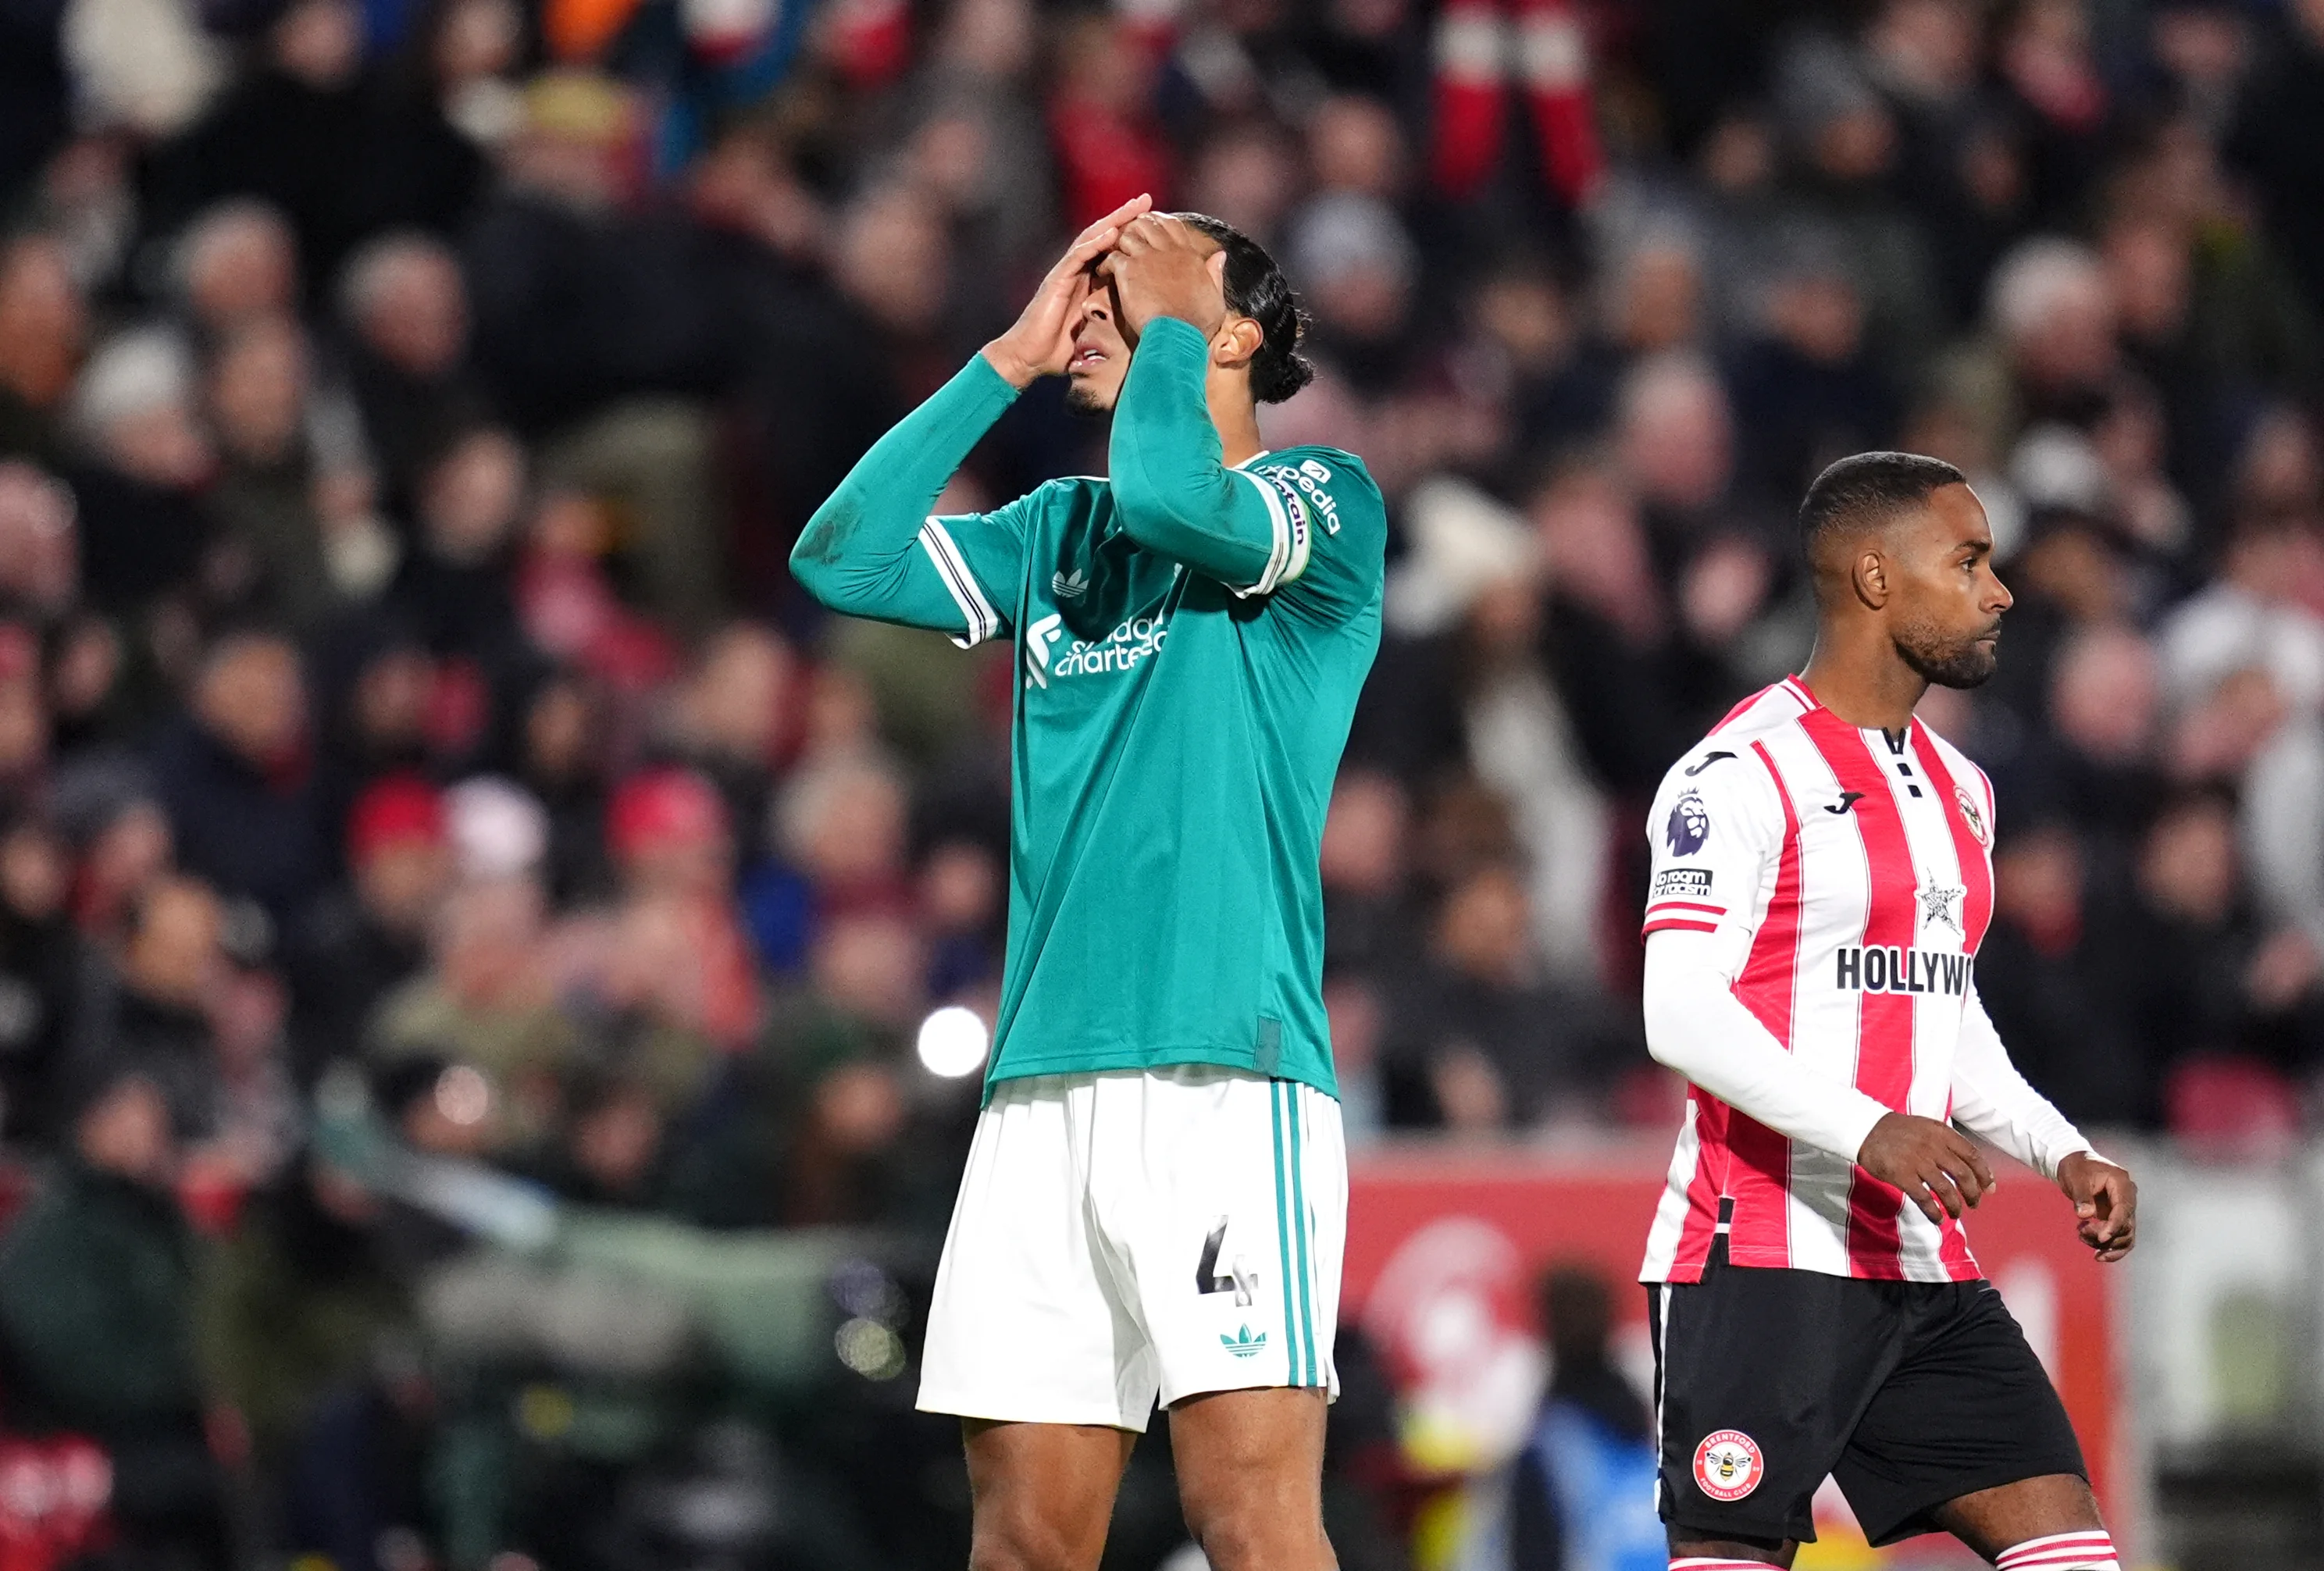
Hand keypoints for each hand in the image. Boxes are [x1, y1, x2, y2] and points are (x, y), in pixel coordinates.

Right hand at [981, 193, 1152, 388]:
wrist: (1030, 358)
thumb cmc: (1060, 349)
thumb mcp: (1095, 329)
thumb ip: (1110, 317)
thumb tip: (1140, 322)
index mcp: (1087, 280)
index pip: (1111, 249)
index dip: (1130, 234)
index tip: (1153, 222)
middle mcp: (1076, 271)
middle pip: (1102, 236)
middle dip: (1124, 217)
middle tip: (1146, 200)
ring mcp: (1065, 273)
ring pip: (1091, 239)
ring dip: (1112, 221)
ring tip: (1133, 208)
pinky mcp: (1056, 280)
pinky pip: (1077, 256)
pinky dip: (1095, 243)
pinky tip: (1112, 233)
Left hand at [1098, 213, 1228, 340]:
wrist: (1177, 337)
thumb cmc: (1198, 324)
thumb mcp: (1215, 298)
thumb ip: (1215, 274)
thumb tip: (1220, 256)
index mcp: (1189, 255)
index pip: (1173, 225)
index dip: (1160, 223)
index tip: (1151, 230)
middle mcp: (1168, 251)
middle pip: (1148, 224)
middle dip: (1136, 228)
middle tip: (1125, 240)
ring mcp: (1148, 258)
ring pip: (1128, 235)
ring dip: (1119, 244)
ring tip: (1113, 255)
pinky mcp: (1130, 270)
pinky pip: (1112, 256)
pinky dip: (1106, 263)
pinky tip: (1104, 273)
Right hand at [1856, 1113, 1996, 1225]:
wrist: (1865, 1129)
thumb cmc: (1898, 1131)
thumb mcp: (1927, 1128)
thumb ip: (1947, 1144)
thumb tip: (1970, 1167)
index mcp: (1941, 1133)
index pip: (1973, 1156)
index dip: (1984, 1175)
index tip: (1988, 1188)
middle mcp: (1932, 1146)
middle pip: (1963, 1175)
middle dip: (1973, 1193)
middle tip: (1974, 1203)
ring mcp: (1917, 1161)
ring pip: (1946, 1189)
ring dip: (1955, 1205)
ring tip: (1955, 1213)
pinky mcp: (1902, 1175)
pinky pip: (1924, 1198)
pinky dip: (1933, 1212)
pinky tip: (1937, 1218)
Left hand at [2058, 1151, 2136, 1261]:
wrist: (2075, 1165)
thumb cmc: (2075, 1168)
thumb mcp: (2075, 1178)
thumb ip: (2081, 1196)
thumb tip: (2085, 1215)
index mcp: (2122, 1184)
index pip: (2124, 1209)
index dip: (2114, 1226)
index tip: (2101, 1239)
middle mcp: (2128, 1198)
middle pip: (2126, 1226)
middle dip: (2105, 1236)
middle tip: (2080, 1232)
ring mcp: (2124, 1210)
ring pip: (2125, 1236)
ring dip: (2106, 1244)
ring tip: (2081, 1236)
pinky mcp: (2116, 1218)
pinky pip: (2120, 1238)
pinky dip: (2110, 1248)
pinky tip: (2096, 1254)